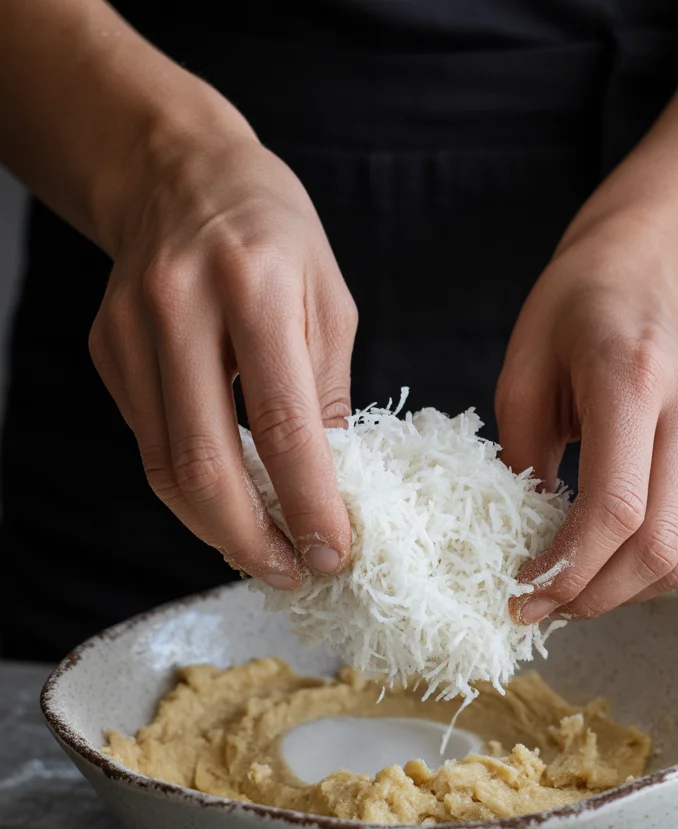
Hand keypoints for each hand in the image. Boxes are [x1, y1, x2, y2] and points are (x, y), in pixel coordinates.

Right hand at [88, 129, 354, 587]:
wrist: (178, 172)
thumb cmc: (274, 234)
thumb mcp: (329, 300)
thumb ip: (327, 394)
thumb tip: (332, 487)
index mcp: (255, 288)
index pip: (281, 426)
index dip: (309, 504)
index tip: (334, 553)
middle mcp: (181, 309)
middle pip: (204, 464)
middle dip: (251, 539)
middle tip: (291, 572)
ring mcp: (132, 331)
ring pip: (166, 467)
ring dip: (218, 529)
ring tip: (264, 553)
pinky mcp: (107, 351)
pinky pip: (149, 444)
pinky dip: (191, 490)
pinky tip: (229, 504)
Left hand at [497, 212, 677, 622]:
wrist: (646, 271)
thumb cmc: (569, 315)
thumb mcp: (521, 377)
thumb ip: (521, 464)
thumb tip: (522, 555)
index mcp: (633, 379)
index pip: (616, 509)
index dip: (568, 570)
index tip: (522, 595)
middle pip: (657, 548)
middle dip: (592, 596)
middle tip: (539, 608)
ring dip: (619, 592)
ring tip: (567, 592)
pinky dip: (644, 567)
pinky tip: (602, 561)